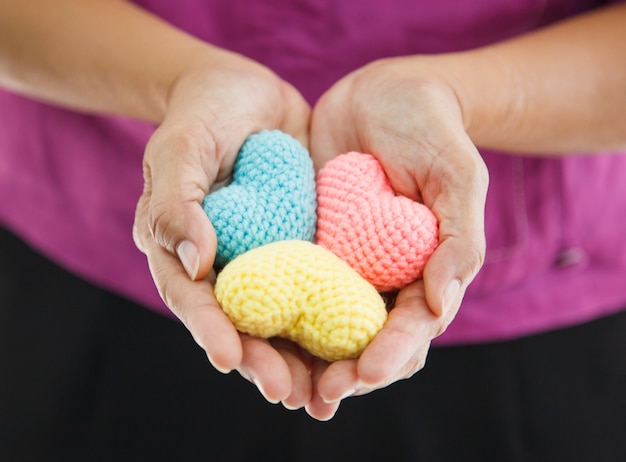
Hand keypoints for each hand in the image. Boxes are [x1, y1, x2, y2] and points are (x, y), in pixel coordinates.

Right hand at [132, 49, 313, 409]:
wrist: (246, 93)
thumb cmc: (201, 115)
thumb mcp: (180, 148)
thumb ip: (176, 202)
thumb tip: (194, 261)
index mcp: (184, 251)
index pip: (194, 300)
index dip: (212, 331)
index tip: (232, 359)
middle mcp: (227, 265)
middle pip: (242, 323)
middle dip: (264, 360)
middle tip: (289, 393)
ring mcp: (268, 258)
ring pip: (283, 316)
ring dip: (302, 356)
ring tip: (324, 392)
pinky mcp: (304, 246)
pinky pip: (320, 284)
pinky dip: (335, 317)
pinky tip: (360, 342)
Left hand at [306, 55, 488, 418]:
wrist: (384, 91)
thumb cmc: (432, 129)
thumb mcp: (458, 175)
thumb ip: (458, 239)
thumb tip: (442, 305)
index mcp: (424, 271)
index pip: (411, 326)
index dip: (391, 354)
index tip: (364, 374)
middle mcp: (382, 275)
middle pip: (365, 338)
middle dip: (346, 370)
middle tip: (319, 394)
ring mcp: (343, 261)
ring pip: (323, 321)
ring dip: (307, 357)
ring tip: (282, 385)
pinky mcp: (308, 241)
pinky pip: (290, 281)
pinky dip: (276, 310)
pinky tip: (252, 330)